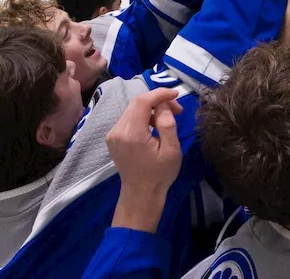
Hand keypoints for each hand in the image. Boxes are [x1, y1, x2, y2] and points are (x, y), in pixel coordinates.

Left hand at [106, 88, 182, 222]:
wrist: (141, 194)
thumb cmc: (160, 174)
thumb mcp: (171, 150)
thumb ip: (167, 123)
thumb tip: (163, 105)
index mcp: (132, 134)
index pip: (143, 102)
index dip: (160, 94)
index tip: (176, 94)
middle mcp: (118, 131)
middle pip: (136, 103)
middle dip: (158, 100)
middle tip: (177, 109)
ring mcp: (112, 134)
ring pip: (132, 109)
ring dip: (151, 108)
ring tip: (168, 118)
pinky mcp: (112, 138)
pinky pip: (128, 119)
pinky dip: (143, 116)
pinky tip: (154, 125)